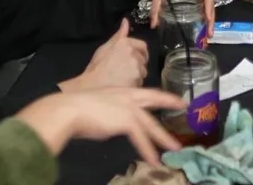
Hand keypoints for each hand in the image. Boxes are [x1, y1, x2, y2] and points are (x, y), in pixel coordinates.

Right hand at [16, 87, 183, 165]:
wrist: (68, 110)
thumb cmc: (76, 109)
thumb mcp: (97, 105)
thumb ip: (109, 111)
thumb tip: (110, 122)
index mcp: (120, 91)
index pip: (145, 91)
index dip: (159, 94)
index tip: (171, 96)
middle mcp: (126, 96)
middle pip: (154, 99)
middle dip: (170, 101)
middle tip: (183, 105)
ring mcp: (128, 107)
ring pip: (151, 124)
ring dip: (163, 138)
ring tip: (175, 148)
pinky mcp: (126, 120)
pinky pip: (142, 138)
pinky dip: (148, 150)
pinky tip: (154, 160)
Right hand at [60, 20, 147, 91]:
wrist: (93, 87)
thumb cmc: (96, 68)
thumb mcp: (104, 48)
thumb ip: (118, 35)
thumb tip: (126, 21)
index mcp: (124, 43)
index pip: (142, 45)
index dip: (140, 52)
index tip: (135, 58)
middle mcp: (133, 53)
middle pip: (143, 59)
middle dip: (138, 64)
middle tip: (126, 70)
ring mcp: (136, 66)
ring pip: (143, 71)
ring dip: (137, 74)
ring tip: (124, 78)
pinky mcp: (138, 79)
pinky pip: (141, 82)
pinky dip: (136, 83)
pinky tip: (125, 85)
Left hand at [133, 0, 215, 27]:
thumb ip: (155, 8)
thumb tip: (153, 25)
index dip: (209, 6)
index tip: (208, 19)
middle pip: (210, 0)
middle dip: (211, 16)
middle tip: (209, 33)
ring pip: (208, 1)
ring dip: (209, 14)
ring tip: (207, 30)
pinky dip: (204, 10)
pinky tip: (202, 21)